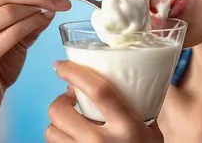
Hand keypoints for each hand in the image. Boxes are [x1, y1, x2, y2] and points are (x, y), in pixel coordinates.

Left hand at [47, 61, 163, 142]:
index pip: (99, 90)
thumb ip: (135, 105)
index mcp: (127, 126)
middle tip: (70, 101)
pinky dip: (60, 141)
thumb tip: (112, 75)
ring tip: (71, 124)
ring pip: (51, 132)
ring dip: (57, 124)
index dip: (76, 73)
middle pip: (61, 111)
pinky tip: (72, 140)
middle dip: (59, 101)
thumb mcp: (150, 129)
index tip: (61, 65)